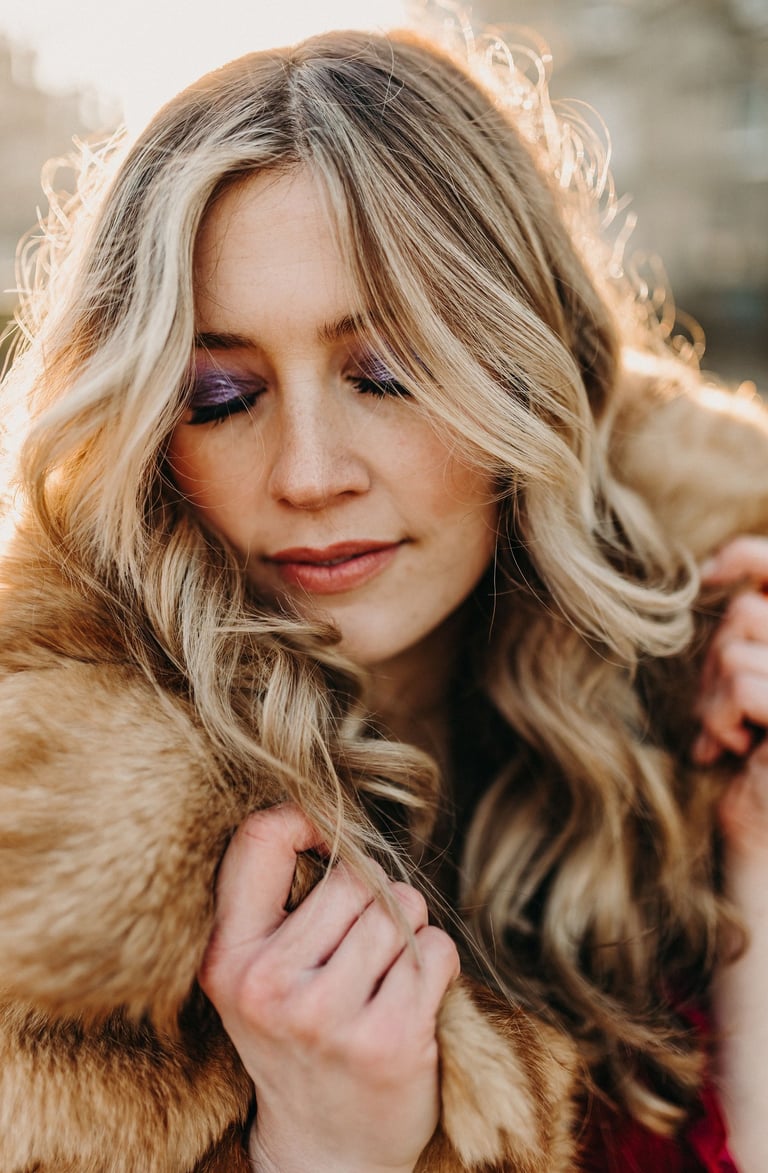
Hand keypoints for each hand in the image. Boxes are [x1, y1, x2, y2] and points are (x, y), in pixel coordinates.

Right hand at [199, 804, 459, 1172]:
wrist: (323, 1149)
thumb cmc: (298, 1037)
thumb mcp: (257, 975)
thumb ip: (276, 901)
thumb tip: (328, 808)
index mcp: (228, 958)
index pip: (260, 839)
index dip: (307, 817)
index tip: (329, 838)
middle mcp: (269, 986)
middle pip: (352, 876)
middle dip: (374, 894)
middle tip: (364, 941)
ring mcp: (328, 1017)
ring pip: (399, 909)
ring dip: (408, 928)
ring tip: (385, 971)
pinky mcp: (389, 1040)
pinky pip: (436, 951)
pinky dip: (436, 963)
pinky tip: (410, 1000)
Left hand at [692, 536, 767, 851]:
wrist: (763, 834)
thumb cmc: (748, 754)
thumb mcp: (738, 680)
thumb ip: (742, 629)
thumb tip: (710, 570)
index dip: (746, 556)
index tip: (710, 574)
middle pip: (746, 613)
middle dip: (714, 662)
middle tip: (719, 711)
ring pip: (736, 650)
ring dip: (713, 699)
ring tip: (730, 735)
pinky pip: (743, 686)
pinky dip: (723, 719)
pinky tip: (734, 749)